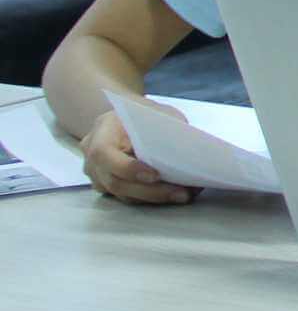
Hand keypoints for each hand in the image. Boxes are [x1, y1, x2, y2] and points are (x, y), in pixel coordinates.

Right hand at [81, 103, 195, 205]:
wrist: (126, 120)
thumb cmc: (143, 114)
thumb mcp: (156, 112)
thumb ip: (165, 129)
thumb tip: (190, 150)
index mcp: (101, 131)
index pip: (104, 153)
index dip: (128, 168)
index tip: (156, 175)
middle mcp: (94, 157)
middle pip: (115, 182)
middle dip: (151, 191)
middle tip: (181, 193)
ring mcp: (98, 175)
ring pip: (123, 194)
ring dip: (155, 198)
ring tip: (184, 195)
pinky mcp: (109, 187)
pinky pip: (129, 197)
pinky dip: (152, 198)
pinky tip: (175, 194)